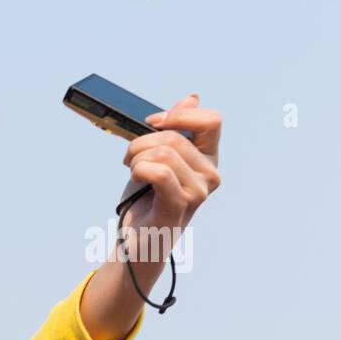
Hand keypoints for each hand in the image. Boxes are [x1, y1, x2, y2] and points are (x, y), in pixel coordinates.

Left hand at [116, 93, 221, 263]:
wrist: (134, 241)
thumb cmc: (145, 200)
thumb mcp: (157, 158)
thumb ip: (174, 129)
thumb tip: (192, 98)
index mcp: (207, 159)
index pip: (211, 120)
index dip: (179, 115)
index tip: (153, 122)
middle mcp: (210, 174)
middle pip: (174, 136)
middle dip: (141, 142)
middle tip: (130, 159)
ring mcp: (198, 191)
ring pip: (163, 152)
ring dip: (136, 158)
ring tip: (133, 171)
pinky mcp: (180, 205)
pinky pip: (159, 172)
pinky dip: (139, 170)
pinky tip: (136, 179)